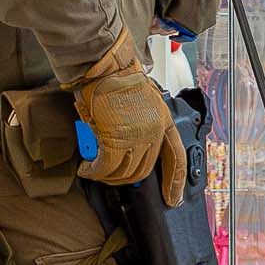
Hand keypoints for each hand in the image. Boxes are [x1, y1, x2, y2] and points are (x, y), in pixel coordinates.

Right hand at [69, 30, 187, 205]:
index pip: (176, 158)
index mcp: (165, 121)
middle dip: (124, 178)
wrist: (105, 65)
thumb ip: (140, 128)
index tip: (173, 199)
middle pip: (143, 170)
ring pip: (123, 171)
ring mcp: (138, 136)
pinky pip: (105, 166)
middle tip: (107, 175)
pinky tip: (87, 168)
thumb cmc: (117, 79)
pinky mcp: (117, 138)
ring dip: (106, 175)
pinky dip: (94, 171)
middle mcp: (155, 131)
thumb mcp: (140, 104)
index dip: (175, 182)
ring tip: (93, 169)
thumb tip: (125, 153)